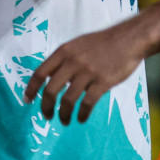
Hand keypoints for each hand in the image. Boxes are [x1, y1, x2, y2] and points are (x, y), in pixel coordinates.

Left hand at [24, 1, 159, 124]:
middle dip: (46, 107)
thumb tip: (52, 79)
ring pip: (68, 100)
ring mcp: (88, 72)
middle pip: (51, 90)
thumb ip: (65, 59)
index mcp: (64, 51)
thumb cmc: (105, 42)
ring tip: (64, 121)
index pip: (40, 73)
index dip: (31, 89)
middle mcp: (73, 62)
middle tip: (47, 116)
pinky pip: (87, 103)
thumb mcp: (79, 44)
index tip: (28, 101)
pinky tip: (82, 118)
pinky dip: (82, 114)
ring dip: (63, 114)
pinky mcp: (103, 81)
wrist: (131, 38)